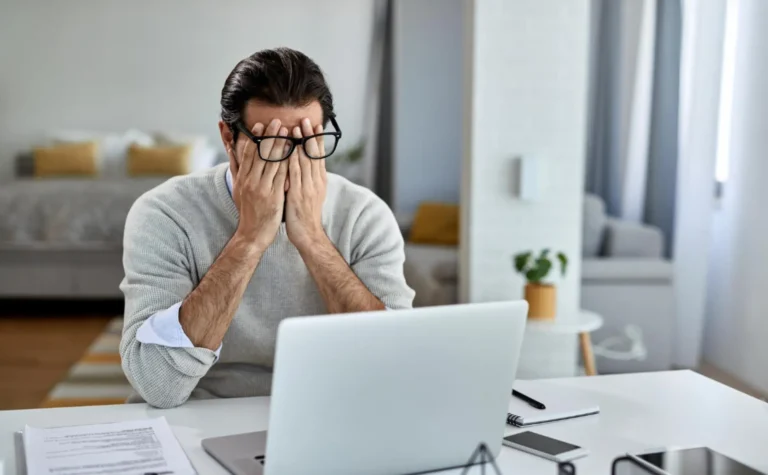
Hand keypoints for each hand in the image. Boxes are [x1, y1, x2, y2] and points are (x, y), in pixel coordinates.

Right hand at [230, 119, 288, 251]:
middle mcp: (250, 181)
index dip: (254, 138)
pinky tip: (295, 153)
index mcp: (242, 178)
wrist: (252, 234)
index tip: (260, 125)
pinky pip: (281, 176)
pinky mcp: (273, 197)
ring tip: (288, 132)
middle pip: (260, 154)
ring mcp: (262, 189)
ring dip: (281, 145)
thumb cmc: (248, 210)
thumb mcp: (238, 188)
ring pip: (272, 163)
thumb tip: (230, 149)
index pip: (248, 154)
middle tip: (277, 122)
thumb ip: (237, 167)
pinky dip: (287, 163)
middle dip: (269, 137)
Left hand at [285, 118, 327, 250]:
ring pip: (305, 162)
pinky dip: (293, 161)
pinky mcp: (298, 195)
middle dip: (309, 136)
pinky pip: (295, 175)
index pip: (319, 156)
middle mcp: (315, 182)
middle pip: (313, 155)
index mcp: (319, 181)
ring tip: (297, 128)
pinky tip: (289, 150)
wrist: (307, 234)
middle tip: (307, 120)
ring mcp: (308, 188)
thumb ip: (308, 179)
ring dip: (300, 144)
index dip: (317, 140)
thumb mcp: (310, 194)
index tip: (315, 126)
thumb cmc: (305, 215)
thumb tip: (305, 165)